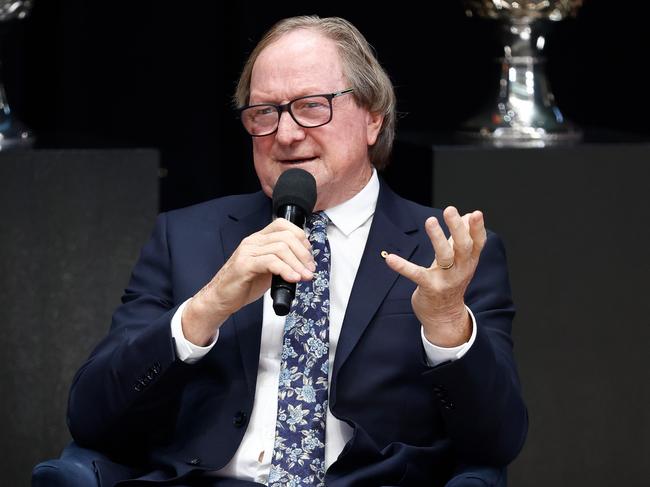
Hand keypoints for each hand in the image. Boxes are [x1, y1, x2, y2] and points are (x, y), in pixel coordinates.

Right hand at [182, 218, 315, 344]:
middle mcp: (253, 242)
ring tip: (304, 277)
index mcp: (259, 239)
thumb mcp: (268, 270)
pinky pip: (270, 262)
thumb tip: (305, 263)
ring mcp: (248, 252)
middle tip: (310, 270)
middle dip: (303, 254)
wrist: (221, 298)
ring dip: (297, 264)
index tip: (308, 255)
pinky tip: (293, 279)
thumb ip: (282, 262)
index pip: (283, 225)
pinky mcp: (244, 265)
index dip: (301, 237)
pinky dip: (286, 270)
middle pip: (286, 237)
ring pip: (281, 248)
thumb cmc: (244, 285)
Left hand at [385, 207, 486, 346]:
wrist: (444, 316)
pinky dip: (402, 266)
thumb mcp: (460, 261)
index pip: (477, 243)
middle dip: (457, 228)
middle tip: (450, 210)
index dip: (478, 228)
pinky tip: (390, 258)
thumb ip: (463, 238)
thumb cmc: (451, 282)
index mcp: (469, 261)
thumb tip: (469, 216)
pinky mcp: (429, 287)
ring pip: (444, 256)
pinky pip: (416, 274)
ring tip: (430, 221)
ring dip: (437, 238)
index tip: (476, 213)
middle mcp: (461, 270)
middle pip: (463, 247)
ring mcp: (446, 279)